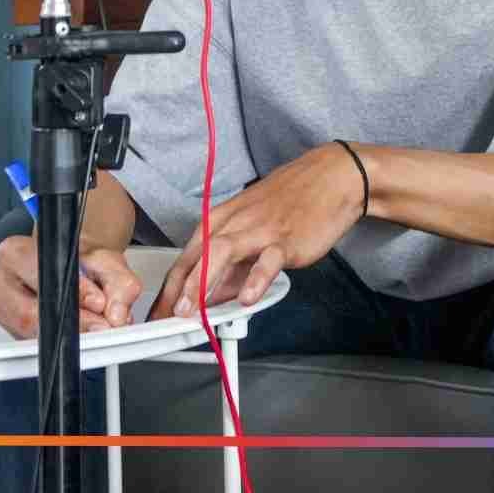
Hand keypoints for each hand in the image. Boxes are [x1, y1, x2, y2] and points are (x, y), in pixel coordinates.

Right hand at [0, 235, 143, 337]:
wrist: (75, 269)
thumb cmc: (82, 263)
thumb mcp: (108, 263)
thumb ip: (121, 284)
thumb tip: (117, 315)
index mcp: (15, 253)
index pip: (39, 278)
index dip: (72, 294)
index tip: (98, 303)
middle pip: (29, 313)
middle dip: (72, 322)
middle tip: (101, 324)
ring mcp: (0, 307)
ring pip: (30, 333)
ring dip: (65, 334)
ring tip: (91, 325)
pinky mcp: (9, 329)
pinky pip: (32, 343)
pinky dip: (57, 340)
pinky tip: (72, 330)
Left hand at [148, 142, 365, 319]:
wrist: (333, 177)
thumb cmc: (292, 201)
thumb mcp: (253, 230)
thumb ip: (233, 265)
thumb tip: (212, 296)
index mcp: (223, 219)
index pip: (188, 255)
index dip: (170, 287)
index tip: (160, 311)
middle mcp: (236, 222)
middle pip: (198, 254)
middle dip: (178, 287)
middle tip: (165, 315)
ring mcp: (261, 230)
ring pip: (223, 253)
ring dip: (202, 281)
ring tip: (192, 309)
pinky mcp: (287, 239)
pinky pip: (268, 260)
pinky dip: (256, 279)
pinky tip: (248, 298)